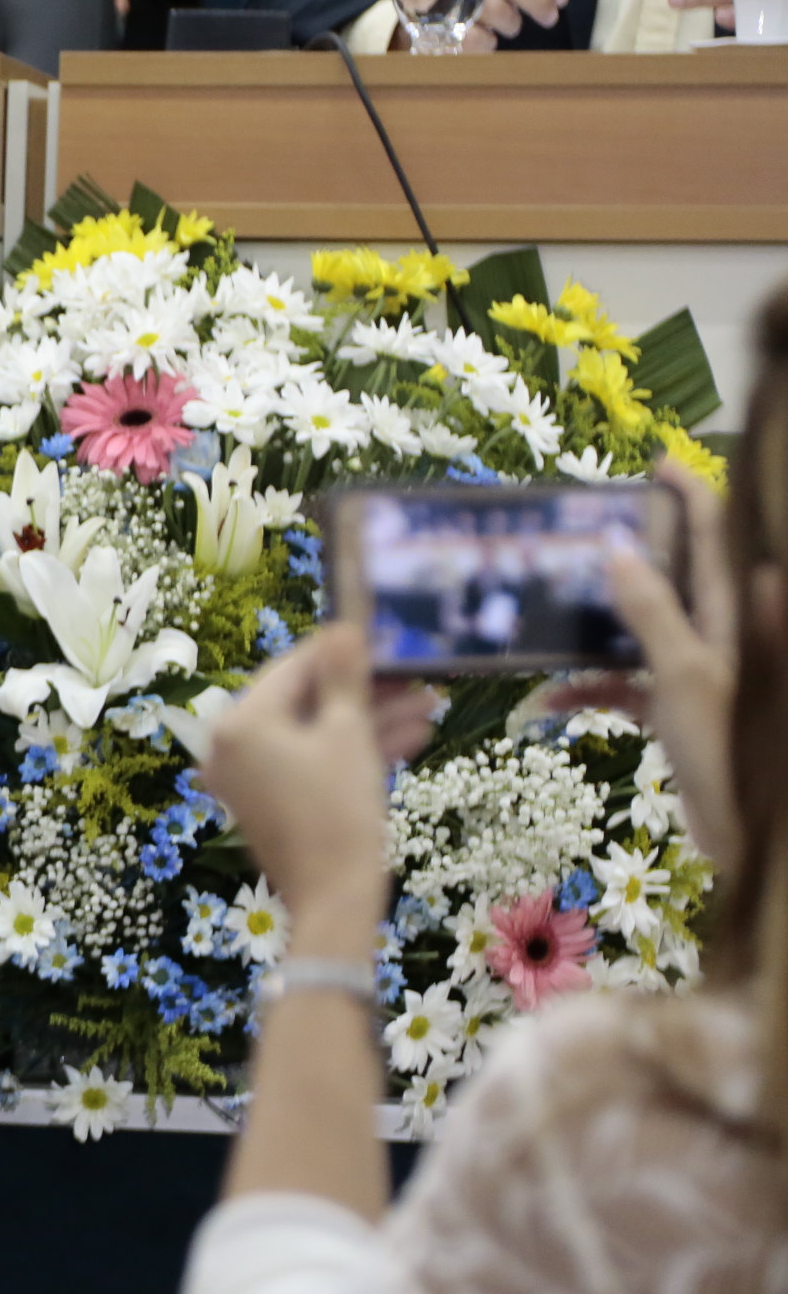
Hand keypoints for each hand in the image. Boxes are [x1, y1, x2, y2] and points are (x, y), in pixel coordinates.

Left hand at [199, 630, 432, 952]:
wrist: (335, 900)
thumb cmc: (340, 811)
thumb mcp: (348, 734)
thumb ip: (344, 676)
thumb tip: (343, 627)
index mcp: (239, 722)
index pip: (293, 667)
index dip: (344, 651)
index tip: (387, 640)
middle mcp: (231, 746)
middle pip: (306, 701)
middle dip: (366, 690)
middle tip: (417, 675)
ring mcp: (249, 776)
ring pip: (316, 733)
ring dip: (371, 720)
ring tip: (429, 704)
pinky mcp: (272, 801)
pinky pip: (312, 762)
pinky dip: (354, 751)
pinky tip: (412, 737)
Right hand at [550, 460, 741, 866]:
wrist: (751, 829)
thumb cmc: (728, 746)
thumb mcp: (684, 675)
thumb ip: (651, 612)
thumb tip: (615, 548)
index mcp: (731, 612)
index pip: (717, 535)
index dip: (691, 494)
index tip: (655, 463)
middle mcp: (717, 632)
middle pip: (672, 575)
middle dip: (621, 556)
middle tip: (570, 538)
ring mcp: (696, 669)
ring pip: (639, 628)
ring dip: (592, 629)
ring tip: (542, 614)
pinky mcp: (676, 707)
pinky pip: (625, 683)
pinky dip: (589, 690)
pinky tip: (548, 705)